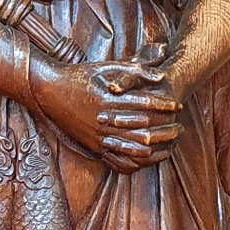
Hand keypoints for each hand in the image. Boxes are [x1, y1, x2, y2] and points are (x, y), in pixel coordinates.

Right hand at [29, 56, 181, 172]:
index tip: (176, 104)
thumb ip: (135, 70)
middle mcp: (104, 121)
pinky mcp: (94, 148)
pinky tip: (149, 158)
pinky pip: (118, 161)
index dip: (163, 104)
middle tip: (179, 127)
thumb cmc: (80, 75)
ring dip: (155, 149)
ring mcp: (98, 137)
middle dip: (164, 129)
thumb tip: (161, 76)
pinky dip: (136, 162)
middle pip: (142, 129)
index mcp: (108, 99)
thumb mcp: (107, 67)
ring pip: (132, 150)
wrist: (49, 91)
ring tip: (170, 145)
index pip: (143, 104)